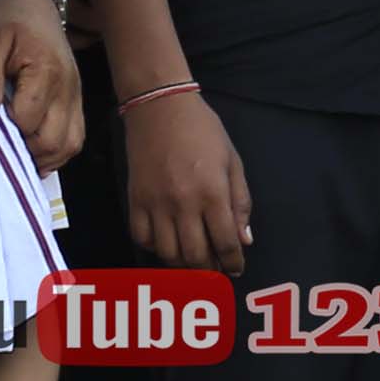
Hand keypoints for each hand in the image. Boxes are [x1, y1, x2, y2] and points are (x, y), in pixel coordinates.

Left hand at [0, 0, 84, 170]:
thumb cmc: (8, 16)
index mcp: (46, 71)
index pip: (28, 120)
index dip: (4, 129)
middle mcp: (68, 87)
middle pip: (54, 141)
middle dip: (26, 152)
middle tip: (1, 145)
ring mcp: (75, 93)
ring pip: (70, 144)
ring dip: (45, 156)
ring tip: (19, 152)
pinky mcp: (75, 96)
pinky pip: (74, 135)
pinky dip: (57, 148)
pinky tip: (36, 147)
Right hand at [128, 85, 250, 270]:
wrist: (160, 109)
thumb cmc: (204, 132)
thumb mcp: (233, 162)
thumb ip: (240, 203)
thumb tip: (244, 240)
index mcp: (213, 193)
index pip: (225, 242)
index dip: (233, 262)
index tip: (236, 269)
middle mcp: (183, 203)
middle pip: (195, 255)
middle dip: (209, 271)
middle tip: (216, 272)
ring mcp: (155, 203)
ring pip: (167, 253)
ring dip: (183, 265)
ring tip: (194, 262)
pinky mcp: (135, 200)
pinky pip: (142, 237)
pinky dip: (154, 248)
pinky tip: (167, 244)